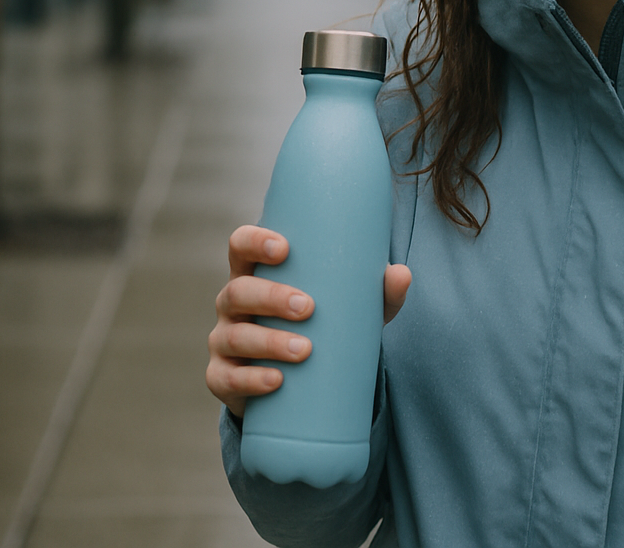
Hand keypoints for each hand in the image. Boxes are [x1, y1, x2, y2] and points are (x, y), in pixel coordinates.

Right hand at [205, 224, 412, 417]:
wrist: (298, 381)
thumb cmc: (322, 325)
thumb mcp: (350, 307)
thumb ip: (377, 291)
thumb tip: (401, 274)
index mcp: (256, 274)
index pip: (240, 246)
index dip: (254, 241)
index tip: (284, 248)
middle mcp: (233, 303)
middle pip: (238, 291)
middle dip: (271, 297)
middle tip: (309, 308)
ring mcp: (223, 340)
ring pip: (235, 335)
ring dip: (268, 342)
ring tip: (304, 350)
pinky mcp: (222, 378)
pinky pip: (227, 378)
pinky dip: (252, 380)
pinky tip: (276, 381)